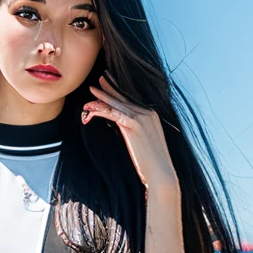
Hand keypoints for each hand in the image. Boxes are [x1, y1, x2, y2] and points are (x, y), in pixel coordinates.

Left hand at [81, 75, 178, 196]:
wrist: (161, 173)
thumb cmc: (153, 163)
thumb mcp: (146, 141)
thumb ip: (137, 131)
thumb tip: (126, 128)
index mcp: (151, 115)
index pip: (132, 100)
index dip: (119, 91)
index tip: (109, 84)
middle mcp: (147, 113)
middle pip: (125, 98)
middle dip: (110, 88)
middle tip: (99, 79)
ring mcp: (141, 118)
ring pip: (118, 104)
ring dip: (102, 97)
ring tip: (92, 90)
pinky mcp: (134, 125)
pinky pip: (114, 114)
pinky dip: (102, 110)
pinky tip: (92, 108)